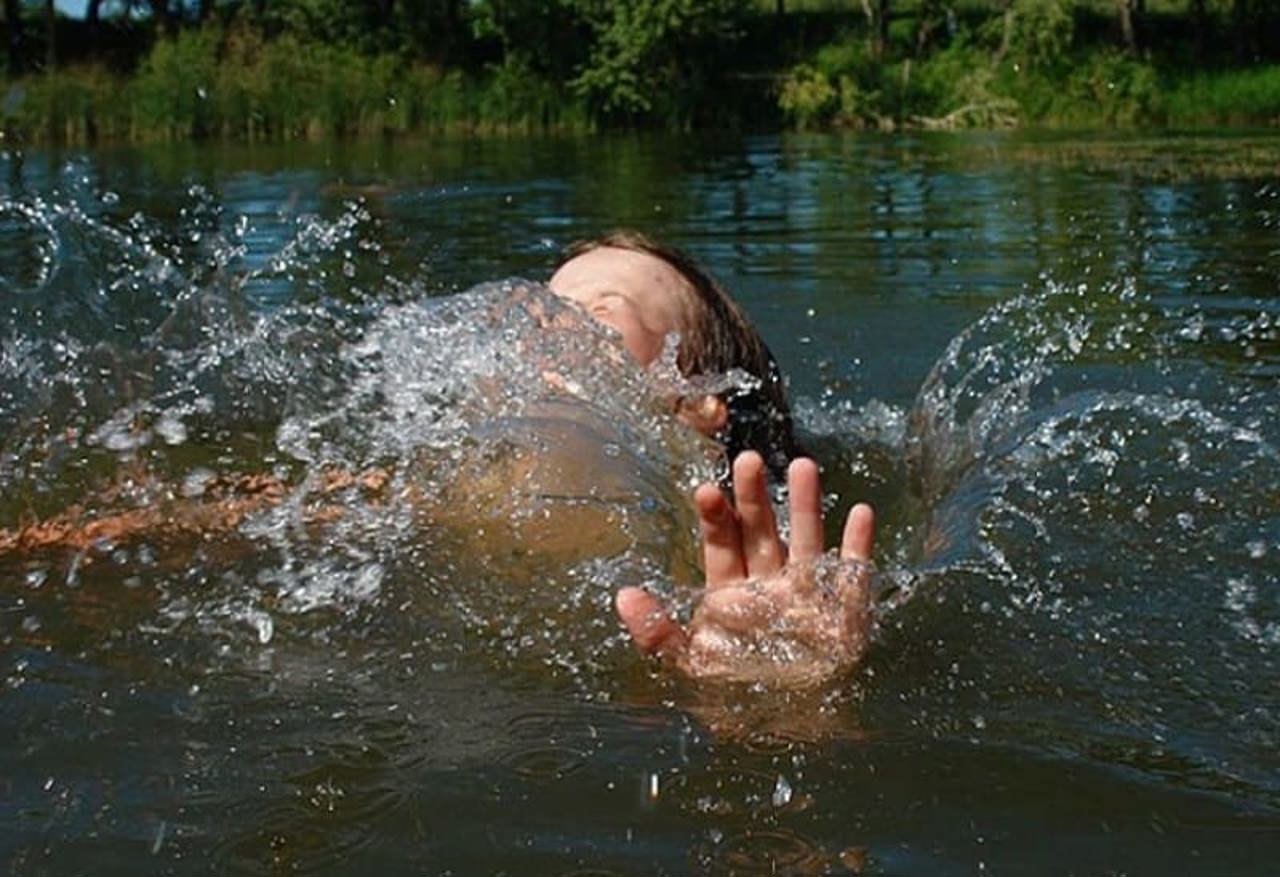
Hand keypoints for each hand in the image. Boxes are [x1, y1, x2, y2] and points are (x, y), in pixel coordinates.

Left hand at [616, 451, 875, 685]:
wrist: (788, 735)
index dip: (715, 516)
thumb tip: (624, 595)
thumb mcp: (690, 667)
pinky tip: (861, 513)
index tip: (705, 489)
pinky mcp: (844, 612)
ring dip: (805, 504)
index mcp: (732, 594)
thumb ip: (657, 633)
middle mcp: (770, 586)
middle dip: (754, 496)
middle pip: (761, 531)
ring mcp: (808, 594)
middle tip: (746, 458)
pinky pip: (853, 572)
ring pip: (806, 539)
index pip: (721, 545)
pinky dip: (858, 546)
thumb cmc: (736, 698)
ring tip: (802, 464)